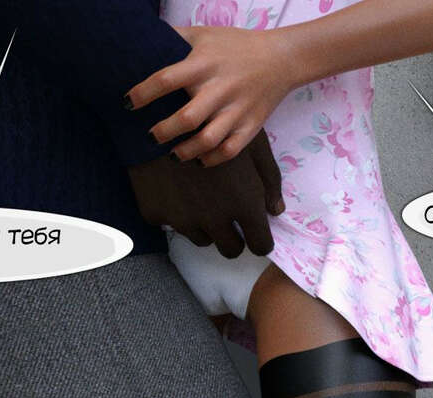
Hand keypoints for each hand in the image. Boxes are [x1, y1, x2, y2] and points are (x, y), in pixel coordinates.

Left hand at [125, 26, 295, 166]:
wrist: (281, 58)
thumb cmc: (235, 46)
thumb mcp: (204, 34)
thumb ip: (175, 38)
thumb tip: (143, 41)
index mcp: (204, 63)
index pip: (167, 79)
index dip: (143, 93)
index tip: (128, 103)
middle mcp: (220, 88)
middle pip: (187, 118)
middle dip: (163, 132)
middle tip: (150, 136)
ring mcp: (237, 110)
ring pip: (208, 140)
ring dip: (185, 151)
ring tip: (173, 154)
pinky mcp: (251, 126)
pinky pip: (229, 151)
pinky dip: (211, 159)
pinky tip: (198, 159)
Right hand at [126, 129, 284, 256]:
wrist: (158, 112)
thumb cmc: (215, 122)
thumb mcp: (252, 144)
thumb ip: (269, 179)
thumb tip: (276, 211)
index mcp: (244, 204)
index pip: (260, 244)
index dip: (260, 240)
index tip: (255, 233)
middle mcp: (215, 220)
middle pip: (231, 250)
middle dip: (234, 238)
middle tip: (229, 219)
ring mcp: (184, 220)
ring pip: (203, 239)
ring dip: (206, 226)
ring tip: (201, 197)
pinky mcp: (157, 216)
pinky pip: (172, 225)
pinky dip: (176, 213)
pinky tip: (176, 188)